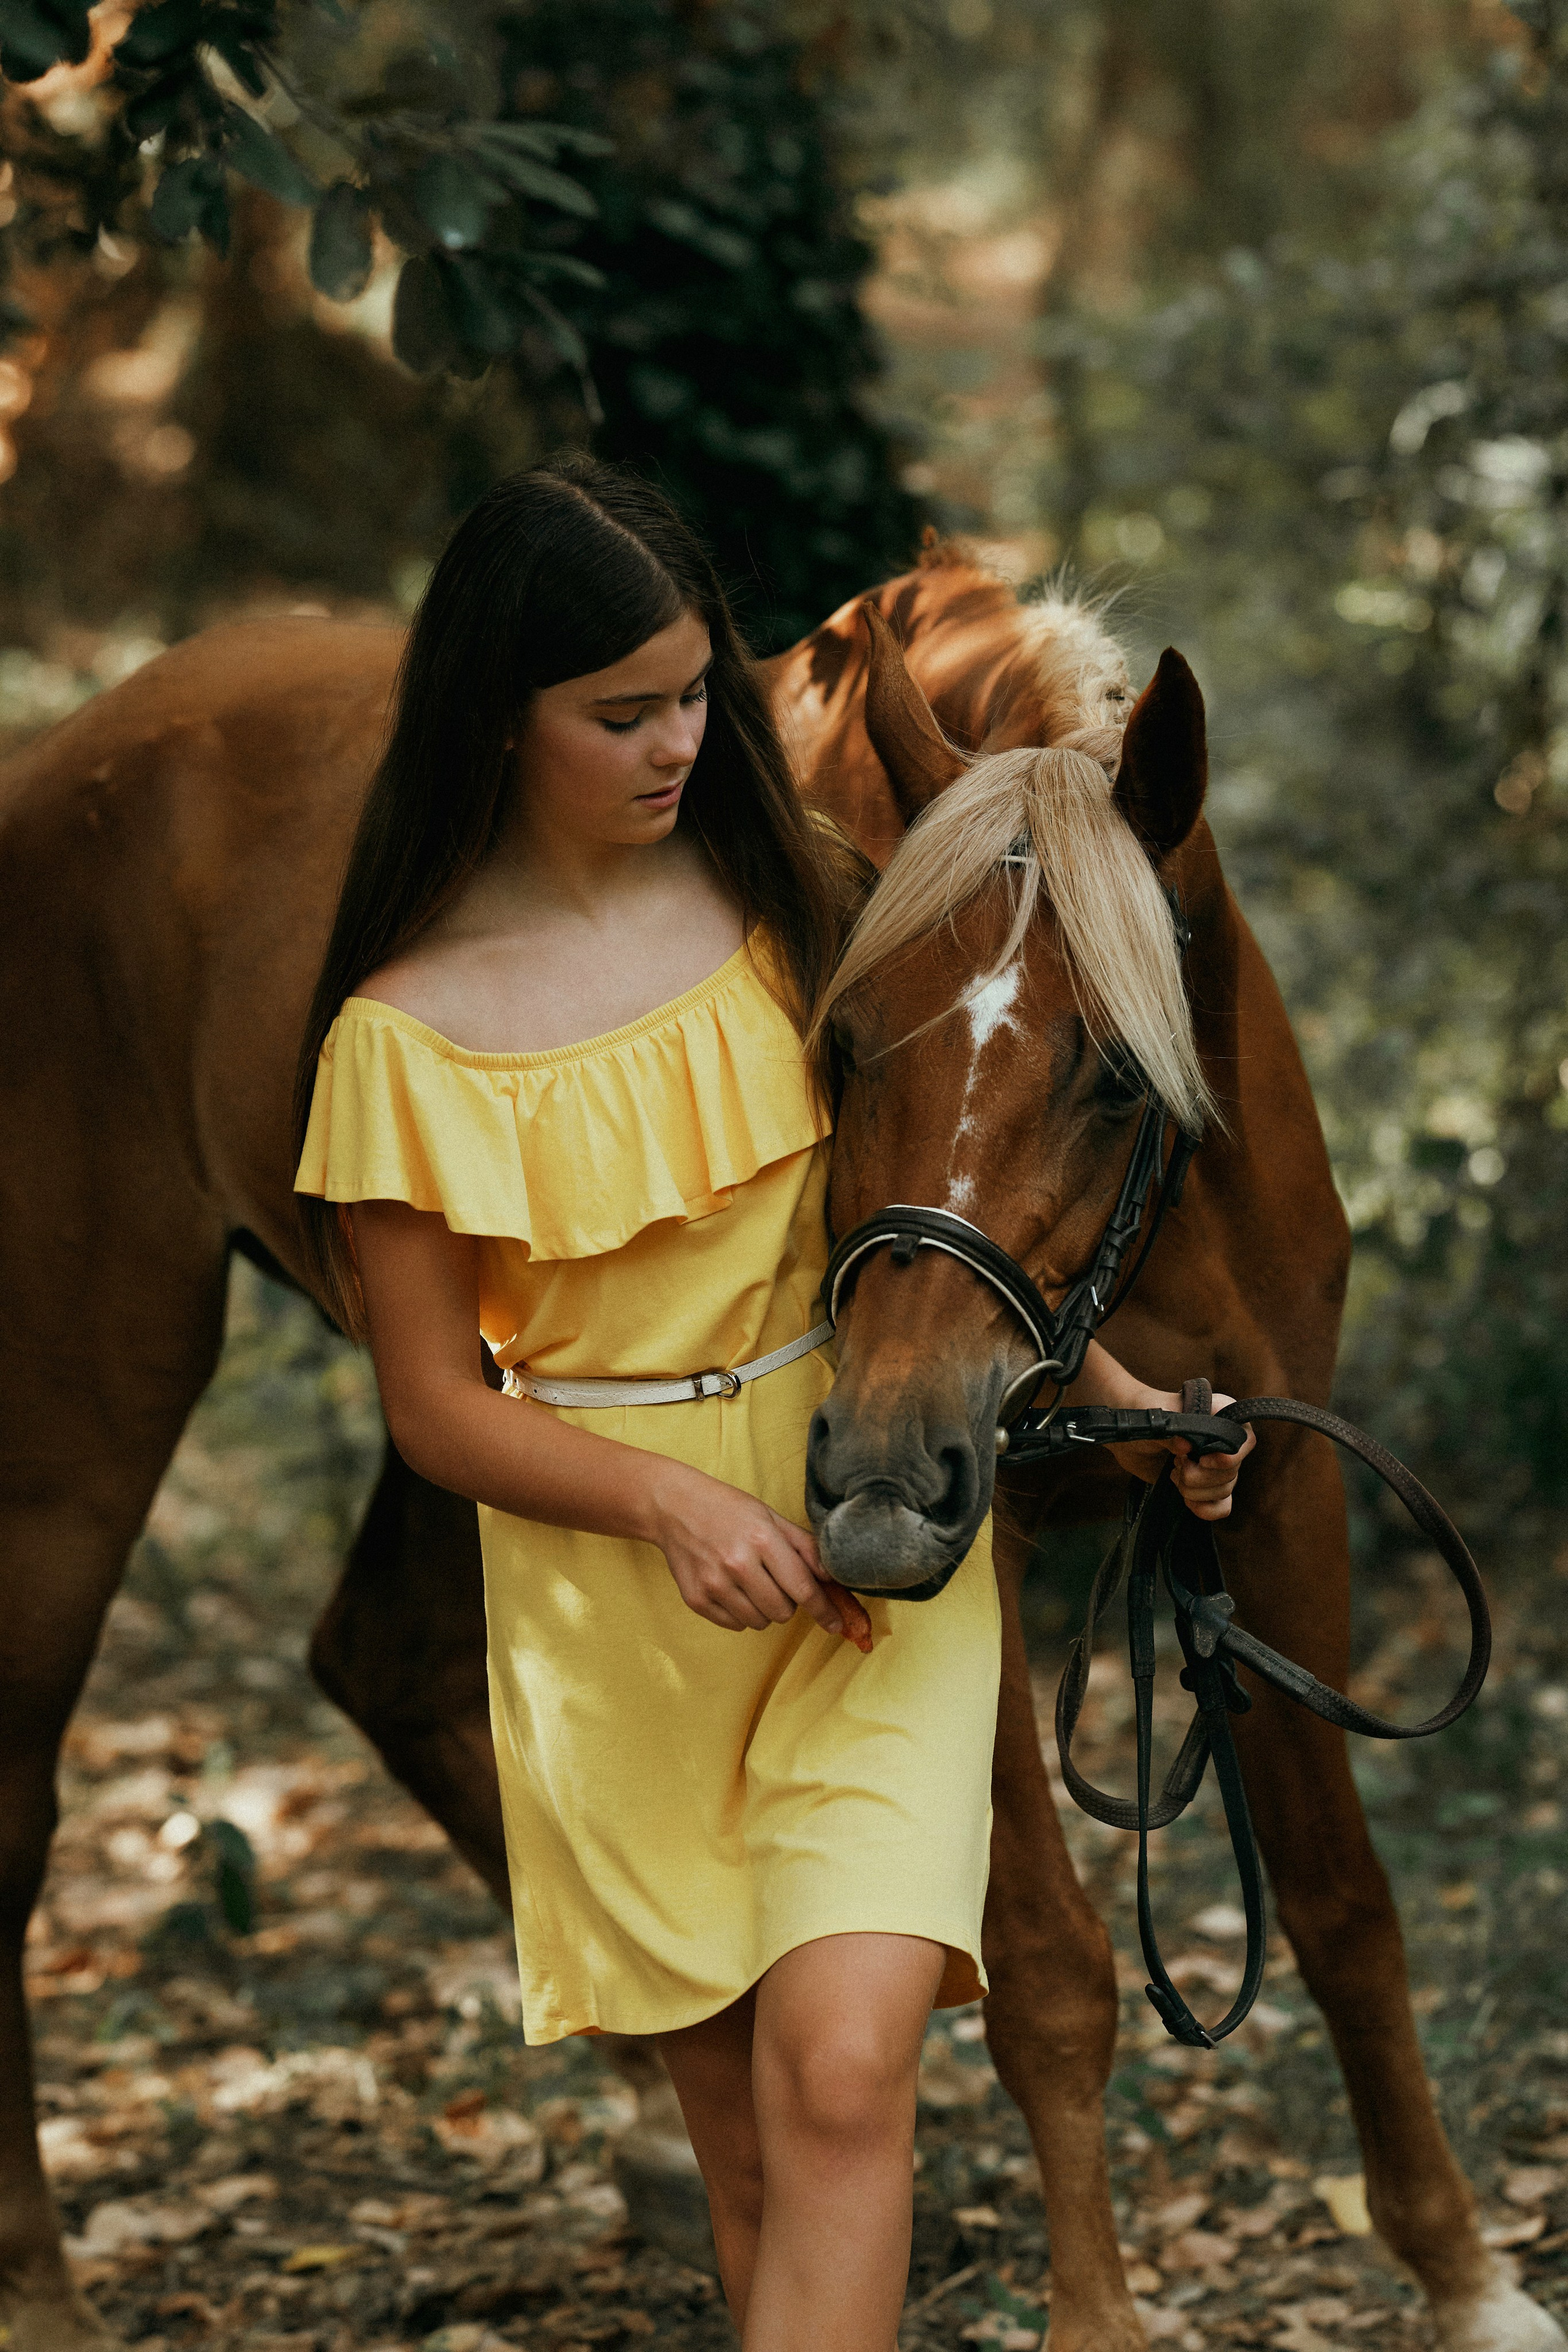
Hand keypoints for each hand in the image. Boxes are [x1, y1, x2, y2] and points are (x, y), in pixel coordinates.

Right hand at [646, 1465, 857, 1637]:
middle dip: (787, 1602)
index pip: (803, 1588)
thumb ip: (805, 1548)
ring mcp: (714, 1584)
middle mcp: (737, 1564)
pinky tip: (731, 1588)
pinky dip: (740, 1613)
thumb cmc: (729, 1510)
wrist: (674, 1508)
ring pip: (759, 1623)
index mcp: (762, 1539)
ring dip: (763, 1609)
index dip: (824, 1610)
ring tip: (750, 1582)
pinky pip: (735, 1625)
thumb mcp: (771, 1517)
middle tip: (774, 1580)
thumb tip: (834, 1579)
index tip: (836, 1624)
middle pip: (783, 1611)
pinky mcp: (696, 1600)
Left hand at [1103, 1387, 1255, 1520]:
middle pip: (1233, 1471)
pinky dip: (1207, 1509)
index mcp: (1220, 1414)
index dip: (1230, 1456)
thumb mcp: (1156, 1417)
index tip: (1203, 1460)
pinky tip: (1188, 1503)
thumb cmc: (1144, 1411)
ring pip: (1225, 1490)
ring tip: (1173, 1474)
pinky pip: (1222, 1505)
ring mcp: (1215, 1465)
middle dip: (1201, 1476)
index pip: (1245, 1439)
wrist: (1126, 1431)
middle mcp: (1224, 1440)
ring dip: (1195, 1490)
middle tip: (1175, 1463)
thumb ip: (1172, 1431)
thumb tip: (1185, 1445)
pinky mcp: (1204, 1485)